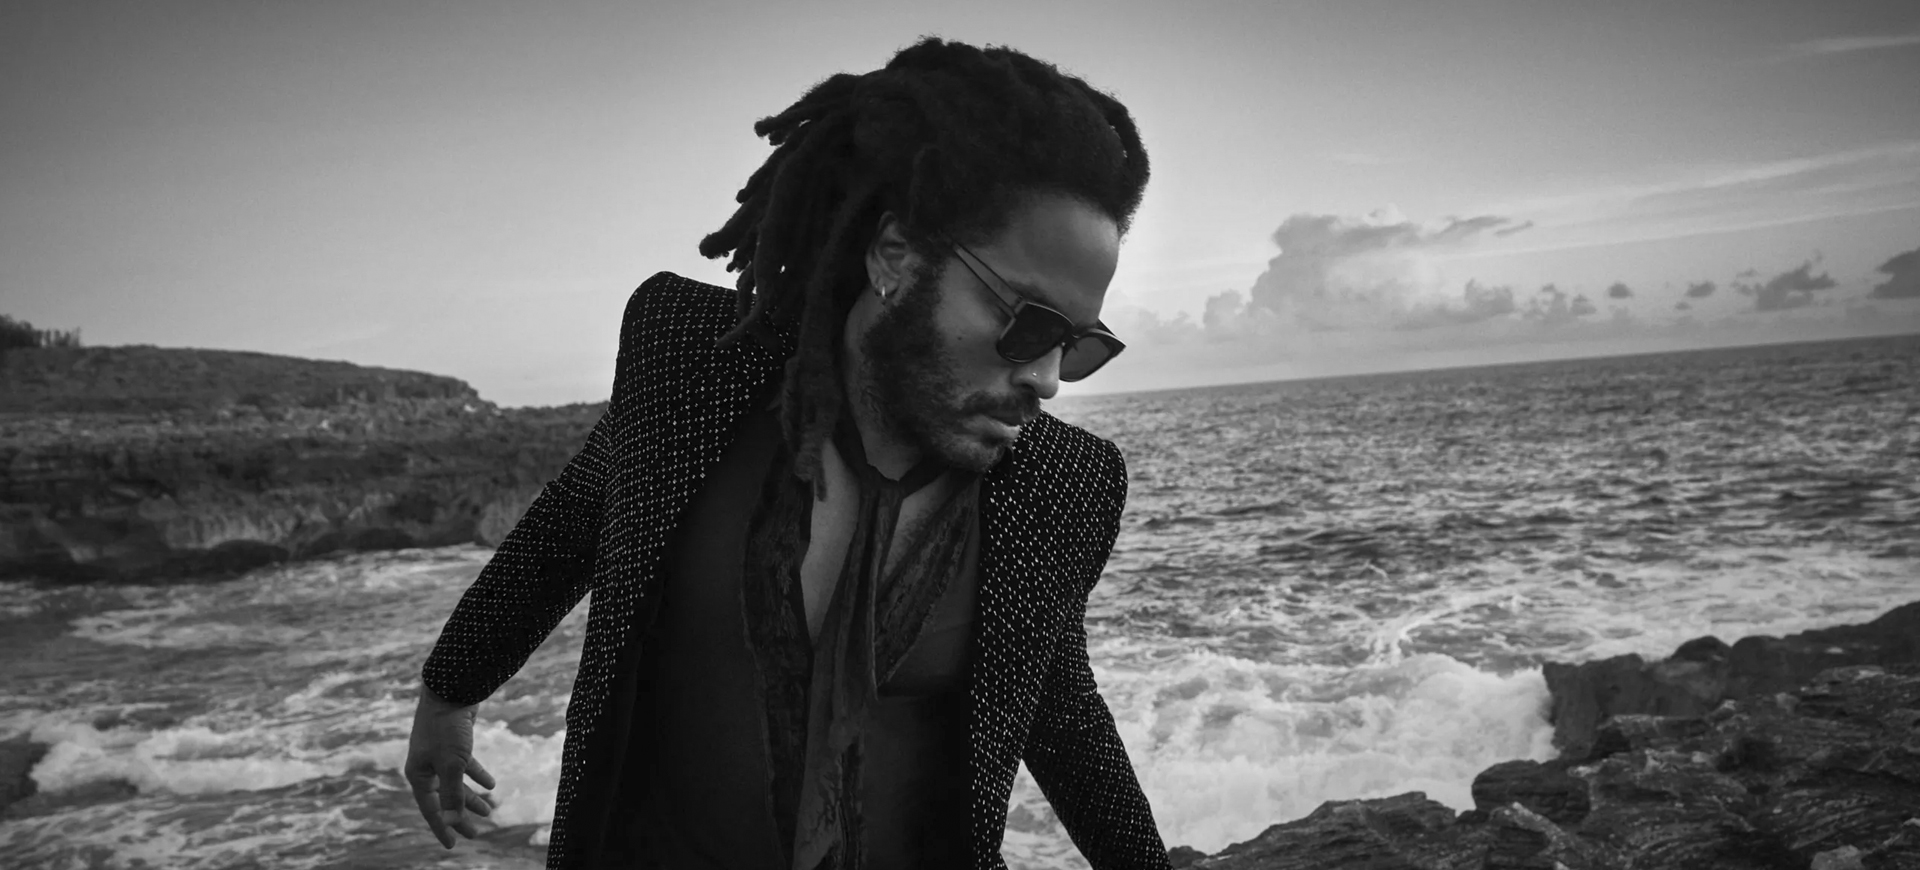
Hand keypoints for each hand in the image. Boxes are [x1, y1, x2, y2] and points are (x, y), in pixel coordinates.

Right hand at [404, 684, 499, 848]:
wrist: (451, 691)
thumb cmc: (447, 729)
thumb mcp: (452, 764)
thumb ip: (452, 793)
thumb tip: (451, 821)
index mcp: (418, 775)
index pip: (431, 809)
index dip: (442, 827)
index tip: (452, 845)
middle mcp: (426, 767)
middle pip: (444, 799)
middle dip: (460, 816)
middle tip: (475, 834)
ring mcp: (439, 755)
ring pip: (456, 783)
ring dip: (471, 798)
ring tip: (489, 812)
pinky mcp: (454, 744)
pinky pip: (465, 766)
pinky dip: (477, 775)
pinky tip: (491, 786)